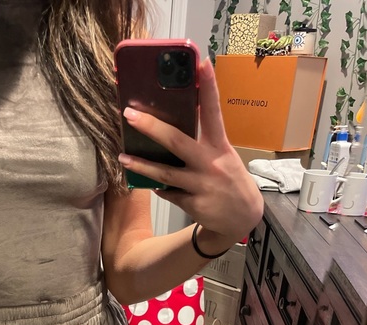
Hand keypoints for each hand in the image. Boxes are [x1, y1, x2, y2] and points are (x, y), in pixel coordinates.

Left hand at [118, 57, 263, 242]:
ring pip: (164, 172)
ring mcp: (201, 185)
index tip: (202, 63)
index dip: (210, 88)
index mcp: (220, 147)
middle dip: (151, 126)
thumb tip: (174, 125)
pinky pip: (168, 192)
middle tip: (129, 114)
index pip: (214, 113)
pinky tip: (149, 183)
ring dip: (141, 165)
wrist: (243, 218)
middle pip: (176, 141)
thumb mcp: (224, 157)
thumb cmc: (229, 181)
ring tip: (123, 157)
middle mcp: (211, 163)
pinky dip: (158, 187)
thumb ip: (204, 142)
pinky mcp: (193, 203)